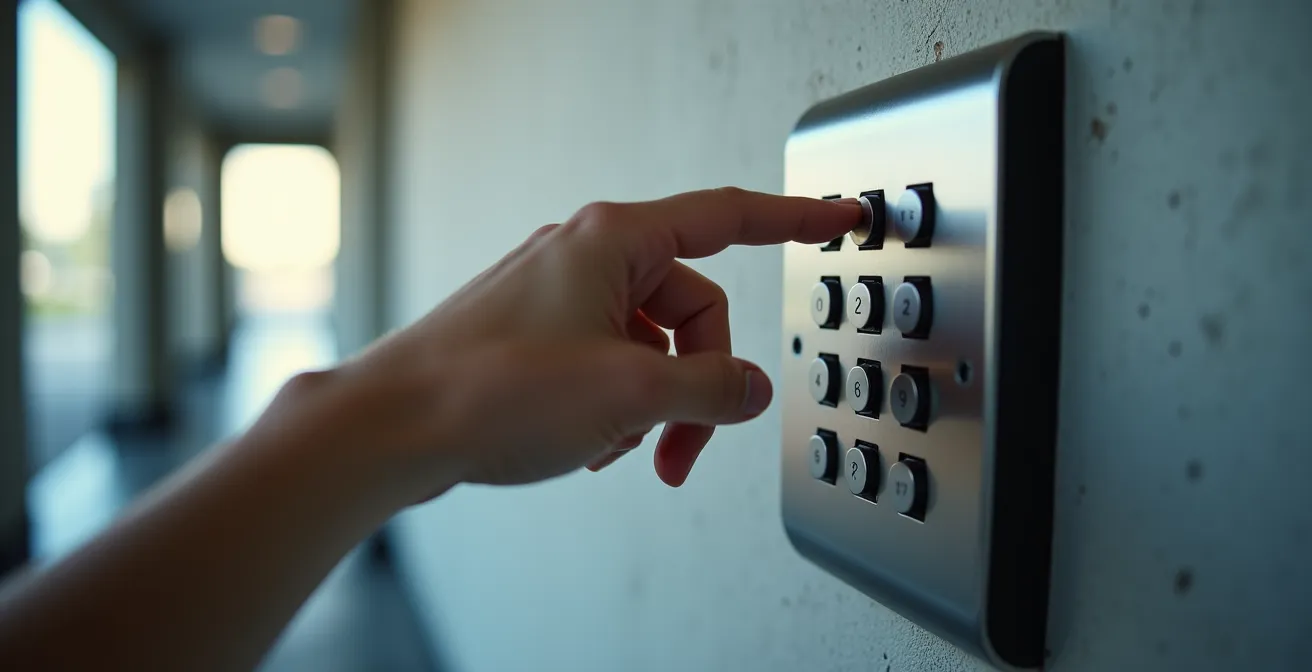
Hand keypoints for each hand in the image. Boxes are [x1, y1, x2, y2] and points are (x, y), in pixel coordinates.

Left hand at [332, 187, 859, 499]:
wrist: (392, 427)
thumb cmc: (486, 391)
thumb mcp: (628, 393)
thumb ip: (711, 390)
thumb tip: (750, 390)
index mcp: (613, 241)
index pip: (729, 219)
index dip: (793, 220)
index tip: (837, 217)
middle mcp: (585, 257)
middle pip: (689, 311)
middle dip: (697, 385)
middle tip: (683, 443)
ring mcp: (557, 296)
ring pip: (648, 347)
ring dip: (651, 405)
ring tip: (616, 446)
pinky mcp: (535, 335)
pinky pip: (607, 364)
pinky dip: (613, 408)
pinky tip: (586, 445)